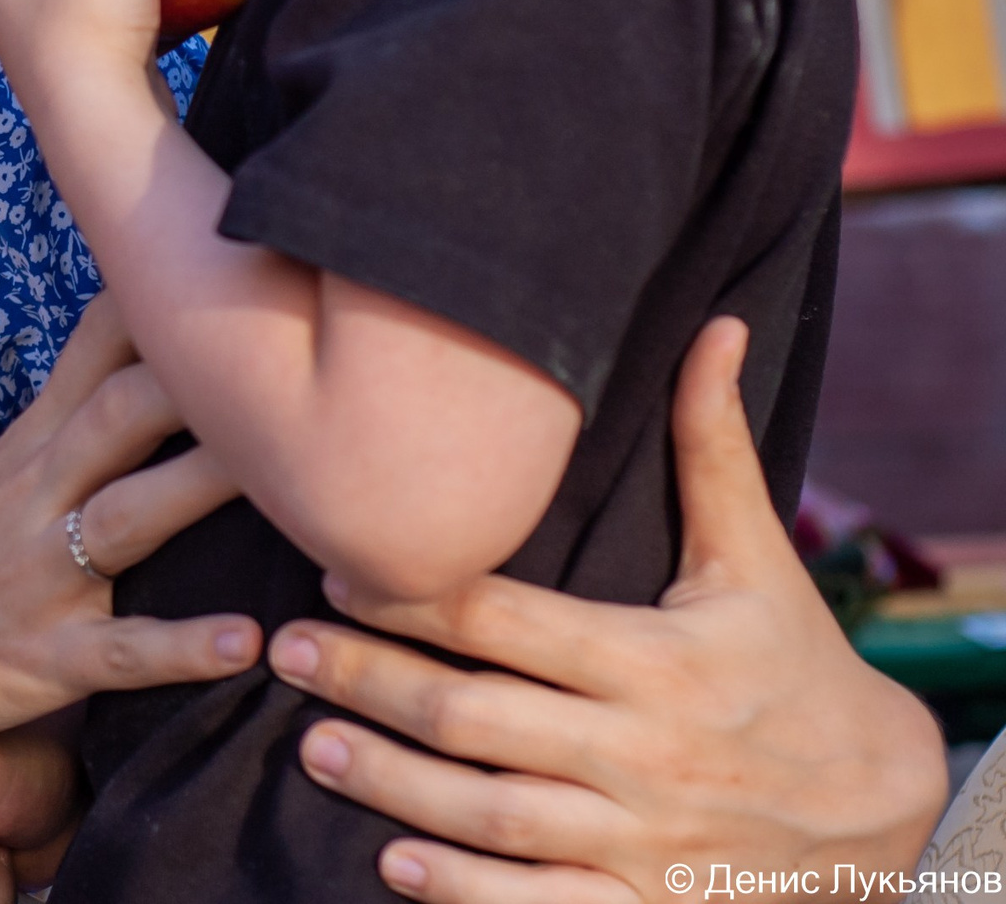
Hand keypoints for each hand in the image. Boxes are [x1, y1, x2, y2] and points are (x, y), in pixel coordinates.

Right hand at [0, 296, 251, 779]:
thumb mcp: (2, 468)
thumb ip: (77, 411)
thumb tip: (156, 345)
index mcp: (34, 442)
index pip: (99, 346)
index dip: (162, 296)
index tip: (237, 254)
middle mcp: (37, 493)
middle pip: (121, 413)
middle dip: (200, 380)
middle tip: (295, 354)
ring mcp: (38, 575)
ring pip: (128, 517)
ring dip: (201, 490)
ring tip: (294, 483)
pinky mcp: (43, 657)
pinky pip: (119, 652)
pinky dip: (180, 649)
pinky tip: (244, 643)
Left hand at [267, 315, 950, 901]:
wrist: (887, 811)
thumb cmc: (795, 665)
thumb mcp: (756, 559)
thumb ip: (712, 446)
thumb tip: (714, 326)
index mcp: (658, 660)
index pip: (509, 622)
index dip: (414, 598)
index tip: (331, 571)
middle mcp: (645, 751)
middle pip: (479, 715)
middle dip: (371, 681)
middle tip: (285, 652)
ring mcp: (643, 837)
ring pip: (493, 814)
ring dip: (392, 783)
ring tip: (313, 744)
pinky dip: (466, 894)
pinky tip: (395, 865)